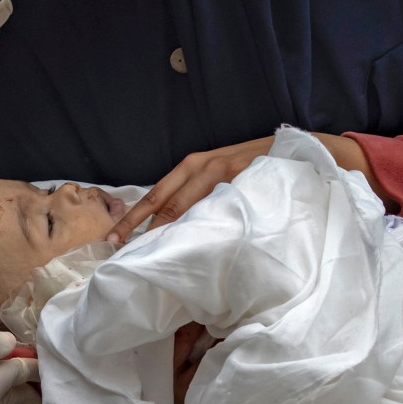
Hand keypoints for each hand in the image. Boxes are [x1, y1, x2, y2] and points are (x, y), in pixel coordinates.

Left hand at [111, 137, 273, 241]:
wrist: (288, 150)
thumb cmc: (251, 167)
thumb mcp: (218, 175)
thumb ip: (197, 194)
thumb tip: (172, 225)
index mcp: (191, 166)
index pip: (155, 195)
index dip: (133, 217)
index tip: (114, 237)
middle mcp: (200, 166)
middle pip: (163, 202)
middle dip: (139, 226)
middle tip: (118, 247)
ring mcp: (219, 171)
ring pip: (185, 207)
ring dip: (165, 231)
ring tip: (148, 253)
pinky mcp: (239, 178)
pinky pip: (214, 207)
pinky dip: (198, 226)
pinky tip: (189, 243)